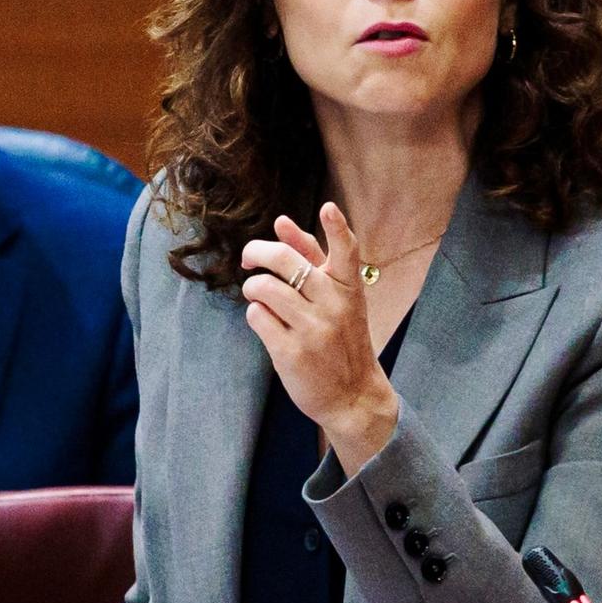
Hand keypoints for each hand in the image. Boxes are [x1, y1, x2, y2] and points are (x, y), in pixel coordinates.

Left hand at [237, 203, 398, 467]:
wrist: (353, 395)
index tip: (328, 207)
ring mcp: (314, 329)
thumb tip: (282, 222)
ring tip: (257, 296)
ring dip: (253, 288)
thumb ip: (314, 261)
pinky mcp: (292, 352)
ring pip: (264, 288)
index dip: (337, 228)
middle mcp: (334, 305)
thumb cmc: (342, 340)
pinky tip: (265, 321)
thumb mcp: (340, 300)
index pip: (347, 252)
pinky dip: (255, 315)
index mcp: (349, 289)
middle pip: (285, 261)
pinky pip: (258, 317)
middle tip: (248, 259)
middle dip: (257, 253)